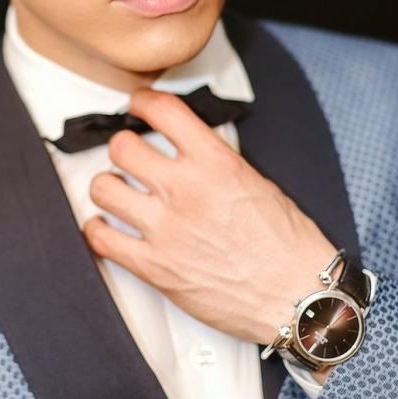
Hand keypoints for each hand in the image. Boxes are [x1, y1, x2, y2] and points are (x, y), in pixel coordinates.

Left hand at [82, 87, 337, 345]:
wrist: (298, 297)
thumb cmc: (288, 246)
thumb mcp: (257, 182)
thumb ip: (216, 162)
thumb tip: (191, 151)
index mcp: (215, 163)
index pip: (163, 111)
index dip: (143, 101)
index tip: (138, 104)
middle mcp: (185, 191)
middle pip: (121, 147)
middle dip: (123, 148)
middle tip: (129, 156)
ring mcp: (165, 229)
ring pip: (103, 189)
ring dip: (107, 187)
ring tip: (118, 193)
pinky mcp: (154, 267)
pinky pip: (102, 240)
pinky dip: (99, 231)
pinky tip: (108, 228)